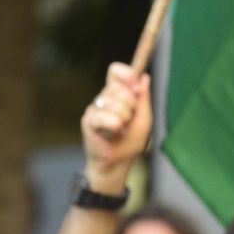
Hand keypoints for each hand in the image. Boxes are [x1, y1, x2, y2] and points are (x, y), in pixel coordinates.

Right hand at [80, 62, 150, 188]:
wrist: (119, 162)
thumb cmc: (131, 141)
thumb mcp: (144, 118)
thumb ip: (143, 98)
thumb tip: (144, 77)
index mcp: (118, 94)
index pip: (115, 71)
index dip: (125, 73)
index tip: (134, 83)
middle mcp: (104, 98)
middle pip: (117, 86)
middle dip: (130, 104)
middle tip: (129, 119)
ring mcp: (95, 109)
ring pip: (112, 102)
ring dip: (124, 117)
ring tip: (121, 128)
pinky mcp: (89, 121)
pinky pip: (102, 116)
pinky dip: (113, 124)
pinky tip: (115, 131)